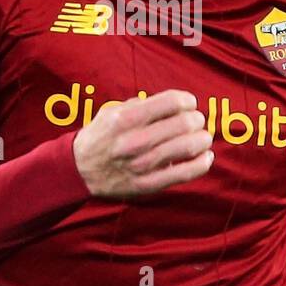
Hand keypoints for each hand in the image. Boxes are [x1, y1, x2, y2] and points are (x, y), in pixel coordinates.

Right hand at [73, 89, 213, 197]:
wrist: (79, 170)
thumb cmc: (101, 136)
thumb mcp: (112, 112)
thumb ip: (142, 104)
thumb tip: (175, 103)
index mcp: (126, 119)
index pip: (171, 102)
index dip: (187, 100)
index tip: (189, 104)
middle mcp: (134, 141)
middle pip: (183, 124)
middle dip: (197, 119)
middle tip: (196, 121)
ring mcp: (142, 165)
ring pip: (187, 147)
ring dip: (203, 139)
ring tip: (203, 137)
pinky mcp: (148, 185)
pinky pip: (184, 173)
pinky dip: (201, 164)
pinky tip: (206, 157)